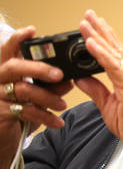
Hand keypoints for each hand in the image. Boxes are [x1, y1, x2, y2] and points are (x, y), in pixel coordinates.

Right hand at [0, 27, 74, 167]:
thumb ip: (52, 85)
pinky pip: (25, 111)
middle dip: (39, 68)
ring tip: (63, 105)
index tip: (33, 30)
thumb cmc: (20, 110)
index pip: (8, 49)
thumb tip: (70, 80)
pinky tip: (57, 121)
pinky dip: (45, 116)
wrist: (5, 138)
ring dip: (48, 97)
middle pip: (14, 67)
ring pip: (23, 90)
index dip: (19, 39)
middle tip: (60, 74)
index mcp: (6, 69)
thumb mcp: (37, 95)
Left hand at [74, 11, 122, 164]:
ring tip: (86, 23)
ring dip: (98, 36)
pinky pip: (112, 67)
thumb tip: (80, 78)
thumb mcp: (107, 105)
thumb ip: (95, 90)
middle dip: (100, 29)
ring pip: (113, 53)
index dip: (103, 38)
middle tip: (88, 14)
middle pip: (114, 47)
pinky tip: (91, 43)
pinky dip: (101, 54)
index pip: (114, 53)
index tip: (91, 26)